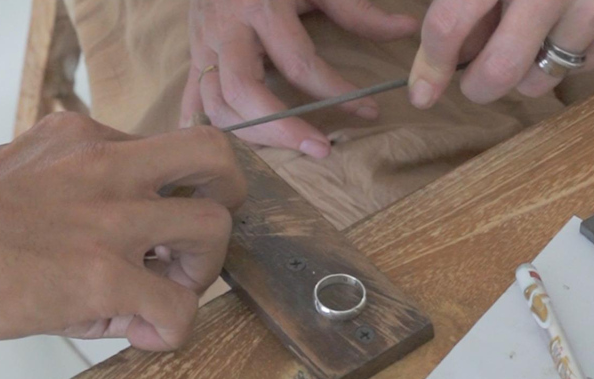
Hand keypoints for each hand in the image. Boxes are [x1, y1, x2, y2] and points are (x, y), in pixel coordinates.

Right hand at [0, 113, 244, 349]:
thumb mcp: (23, 172)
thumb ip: (78, 184)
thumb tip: (121, 230)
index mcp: (84, 139)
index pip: (168, 151)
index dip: (174, 195)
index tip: (158, 231)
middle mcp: (106, 166)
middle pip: (213, 157)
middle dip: (226, 200)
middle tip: (198, 243)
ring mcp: (109, 219)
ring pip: (214, 229)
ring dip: (201, 272)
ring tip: (163, 294)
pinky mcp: (103, 276)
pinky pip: (179, 308)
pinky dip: (171, 330)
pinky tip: (140, 334)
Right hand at [181, 0, 418, 158]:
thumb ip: (356, 10)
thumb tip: (403, 30)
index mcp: (260, 6)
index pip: (299, 63)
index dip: (335, 92)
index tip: (368, 111)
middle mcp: (226, 31)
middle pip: (244, 92)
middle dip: (282, 128)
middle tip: (320, 150)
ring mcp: (202, 45)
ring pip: (214, 104)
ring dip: (249, 135)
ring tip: (284, 149)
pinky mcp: (191, 54)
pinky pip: (190, 98)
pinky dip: (202, 125)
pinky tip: (225, 146)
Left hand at [409, 0, 593, 107]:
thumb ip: (455, 5)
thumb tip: (434, 66)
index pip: (450, 25)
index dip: (431, 66)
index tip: (422, 92)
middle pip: (499, 70)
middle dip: (477, 85)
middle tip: (473, 77)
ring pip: (539, 79)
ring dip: (521, 74)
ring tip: (523, 39)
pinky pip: (579, 69)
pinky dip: (561, 61)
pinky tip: (558, 30)